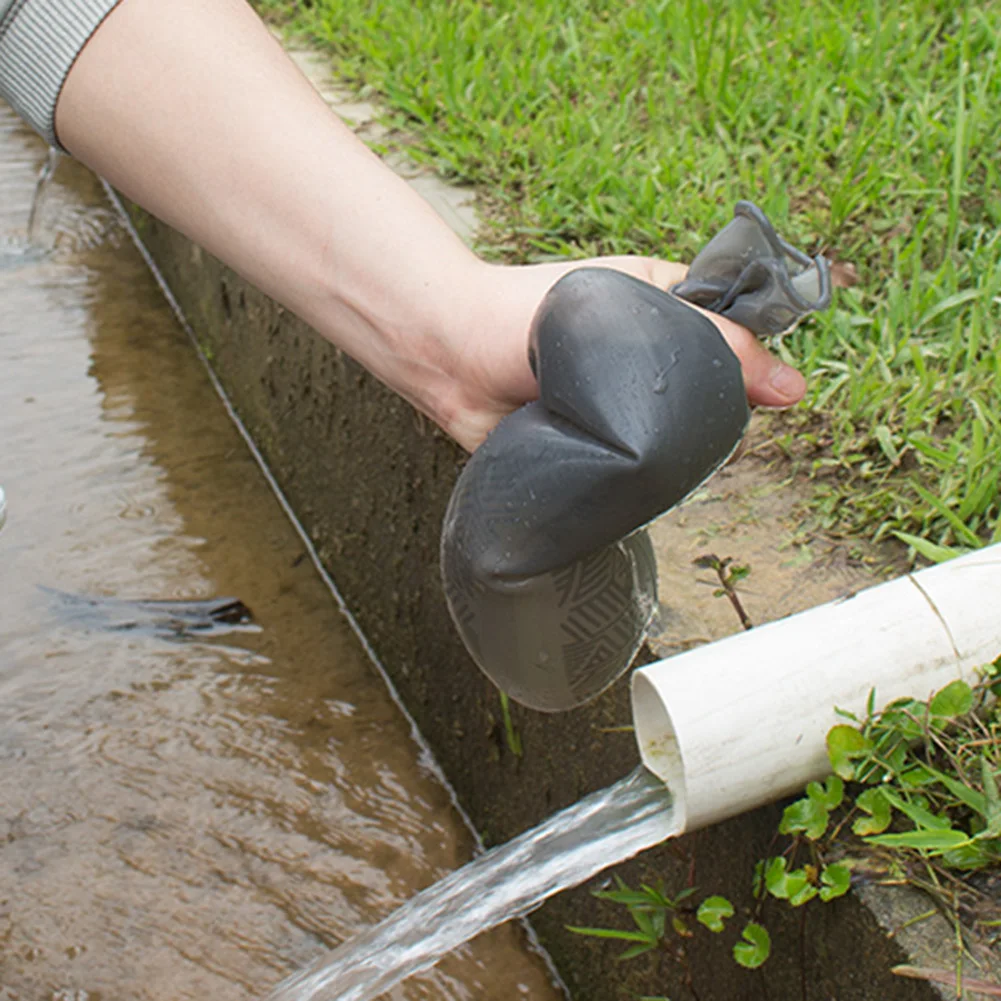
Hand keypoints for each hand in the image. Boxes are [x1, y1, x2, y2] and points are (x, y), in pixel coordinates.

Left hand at [436, 256, 807, 451]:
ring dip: (670, 459)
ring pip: (678, 453)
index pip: (741, 353)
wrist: (450, 355)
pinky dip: (639, 488)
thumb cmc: (530, 308)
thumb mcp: (634, 302)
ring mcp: (625, 418)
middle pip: (714, 410)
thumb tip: (793, 389)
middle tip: (675, 418)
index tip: (760, 396)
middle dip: (709, 423)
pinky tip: (636, 485)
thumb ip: (714, 337)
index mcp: (672, 319)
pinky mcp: (598, 458)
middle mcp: (654, 372)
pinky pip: (635, 483)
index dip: (754, 375)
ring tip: (645, 446)